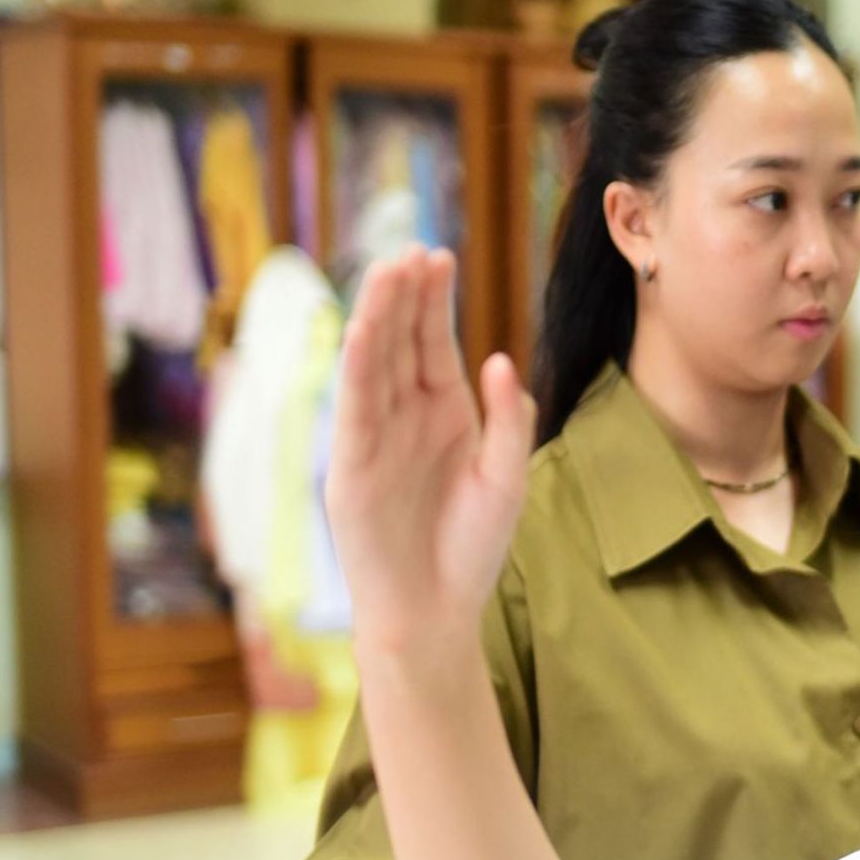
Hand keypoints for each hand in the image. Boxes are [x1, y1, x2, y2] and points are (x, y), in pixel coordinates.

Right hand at [328, 248, 534, 657]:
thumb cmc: (471, 551)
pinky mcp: (351, 466)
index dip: (434, 302)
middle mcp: (405, 418)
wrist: (435, 611)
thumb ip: (508, 422)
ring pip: (374, 364)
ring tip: (384, 272)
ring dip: (377, 319)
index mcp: (445, 415)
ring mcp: (374, 438)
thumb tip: (500, 359)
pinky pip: (353, 407)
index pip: (434, 345)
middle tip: (411, 248)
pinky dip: (357, 369)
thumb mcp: (506, 481)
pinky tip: (361, 331)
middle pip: (402, 343)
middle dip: (405, 296)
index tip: (437, 256)